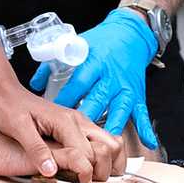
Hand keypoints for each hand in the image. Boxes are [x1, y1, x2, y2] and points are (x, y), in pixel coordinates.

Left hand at [0, 86, 123, 182]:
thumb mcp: (18, 128)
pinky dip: (101, 155)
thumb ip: (36, 149)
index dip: (87, 173)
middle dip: (104, 167)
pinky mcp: (76, 125)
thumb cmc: (9, 107)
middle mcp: (77, 120)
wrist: (5, 93)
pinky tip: (87, 167)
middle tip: (88, 182)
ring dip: (107, 161)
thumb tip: (50, 170)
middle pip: (109, 146)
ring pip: (109, 141)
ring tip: (92, 176)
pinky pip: (99, 140)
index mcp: (65, 121)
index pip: (89, 153)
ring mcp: (78, 122)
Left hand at [31, 9, 158, 149]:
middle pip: (97, 100)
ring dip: (110, 129)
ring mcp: (126, 87)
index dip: (66, 100)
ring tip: (101, 149)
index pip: (78, 84)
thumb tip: (35, 84)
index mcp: (94, 63)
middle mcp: (111, 77)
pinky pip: (142, 113)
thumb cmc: (101, 41)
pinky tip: (147, 142)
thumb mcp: (75, 46)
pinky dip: (145, 128)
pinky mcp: (138, 94)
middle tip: (72, 139)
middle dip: (84, 121)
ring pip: (119, 111)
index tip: (54, 115)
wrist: (130, 33)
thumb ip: (53, 65)